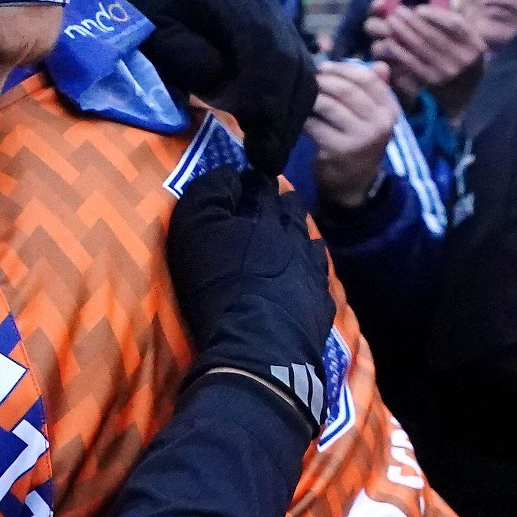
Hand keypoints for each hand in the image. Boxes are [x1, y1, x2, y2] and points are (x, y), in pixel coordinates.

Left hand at [120, 0, 317, 175]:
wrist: (153, 14)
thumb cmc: (146, 32)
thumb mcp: (154, 41)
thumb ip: (185, 56)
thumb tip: (222, 77)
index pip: (267, 51)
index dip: (266, 101)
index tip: (254, 147)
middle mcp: (263, 1)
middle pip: (291, 64)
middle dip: (280, 119)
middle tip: (265, 165)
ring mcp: (277, 19)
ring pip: (303, 76)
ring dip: (288, 123)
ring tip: (267, 160)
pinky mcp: (283, 40)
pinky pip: (300, 81)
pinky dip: (289, 115)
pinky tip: (270, 141)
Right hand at [166, 166, 335, 432]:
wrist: (258, 344)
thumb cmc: (218, 285)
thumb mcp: (196, 228)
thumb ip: (209, 192)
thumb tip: (228, 172)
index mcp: (263, 216)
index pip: (260, 186)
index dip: (252, 180)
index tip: (247, 178)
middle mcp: (293, 236)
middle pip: (291, 210)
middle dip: (282, 201)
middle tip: (276, 199)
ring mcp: (311, 270)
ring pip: (309, 240)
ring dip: (300, 232)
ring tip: (294, 232)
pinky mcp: (320, 302)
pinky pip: (319, 275)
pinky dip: (312, 267)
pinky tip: (308, 270)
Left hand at [305, 61, 397, 208]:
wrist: (354, 183)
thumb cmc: (360, 141)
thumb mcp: (374, 117)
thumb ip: (374, 89)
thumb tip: (379, 63)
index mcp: (390, 110)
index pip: (369, 79)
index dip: (343, 68)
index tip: (324, 67)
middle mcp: (380, 123)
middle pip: (347, 90)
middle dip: (323, 80)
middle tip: (308, 78)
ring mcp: (360, 138)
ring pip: (329, 105)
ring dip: (311, 96)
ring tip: (301, 93)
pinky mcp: (339, 150)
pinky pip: (315, 125)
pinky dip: (303, 117)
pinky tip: (298, 114)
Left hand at [365, 0, 485, 112]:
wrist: (461, 93)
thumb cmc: (459, 58)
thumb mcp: (467, 43)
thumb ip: (454, 26)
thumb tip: (428, 8)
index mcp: (475, 45)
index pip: (456, 23)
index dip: (435, 14)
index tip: (419, 9)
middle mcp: (464, 58)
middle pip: (433, 34)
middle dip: (412, 21)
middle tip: (398, 11)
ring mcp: (448, 70)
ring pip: (420, 46)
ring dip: (403, 31)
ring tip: (391, 21)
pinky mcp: (432, 80)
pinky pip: (412, 61)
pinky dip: (399, 49)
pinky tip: (390, 41)